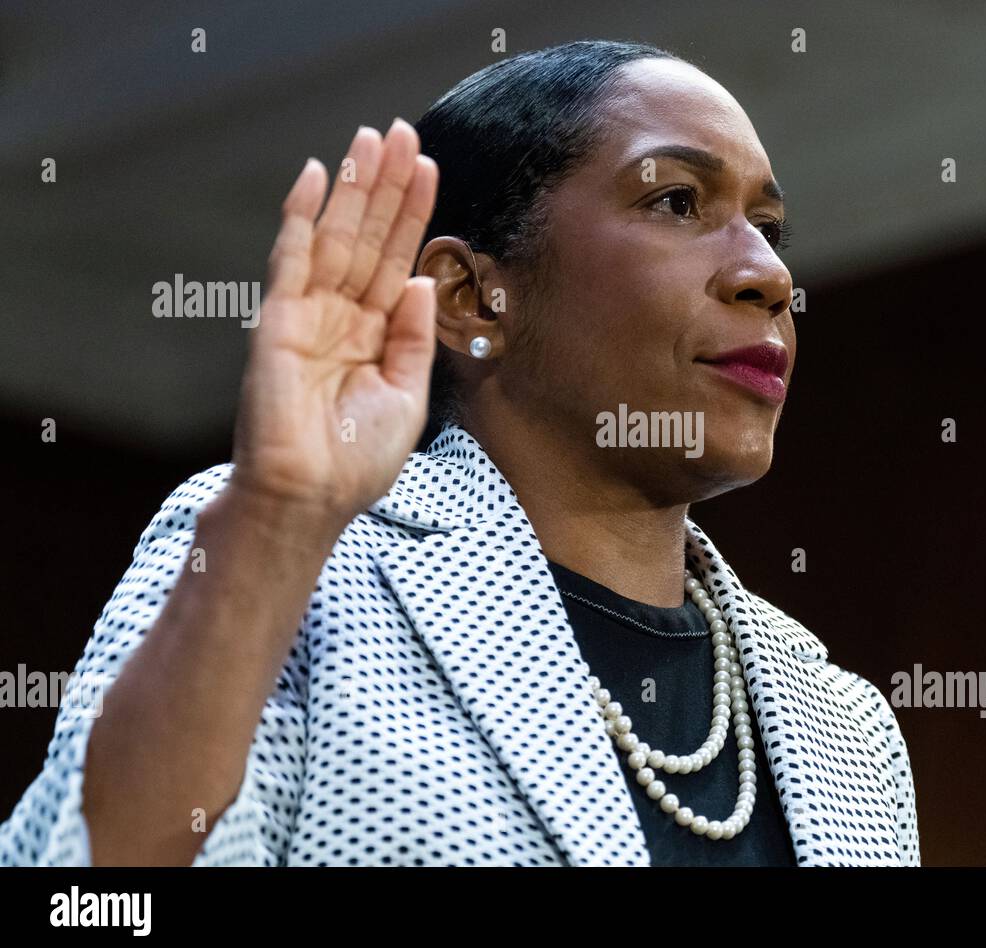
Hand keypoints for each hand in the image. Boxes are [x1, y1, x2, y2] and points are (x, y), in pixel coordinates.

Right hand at [230, 118, 439, 523]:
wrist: (309, 499)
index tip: (427, 167)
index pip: (395, 259)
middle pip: (367, 237)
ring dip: (353, 187)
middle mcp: (340, 316)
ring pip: (335, 236)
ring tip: (373, 138)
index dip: (412, 214)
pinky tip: (315, 174)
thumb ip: (411, 337)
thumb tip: (419, 280)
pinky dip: (300, 215)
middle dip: (386, 186)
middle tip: (403, 132)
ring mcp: (307, 314)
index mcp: (372, 334)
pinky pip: (290, 257)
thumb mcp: (405, 396)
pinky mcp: (277, 320)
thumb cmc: (355, 461)